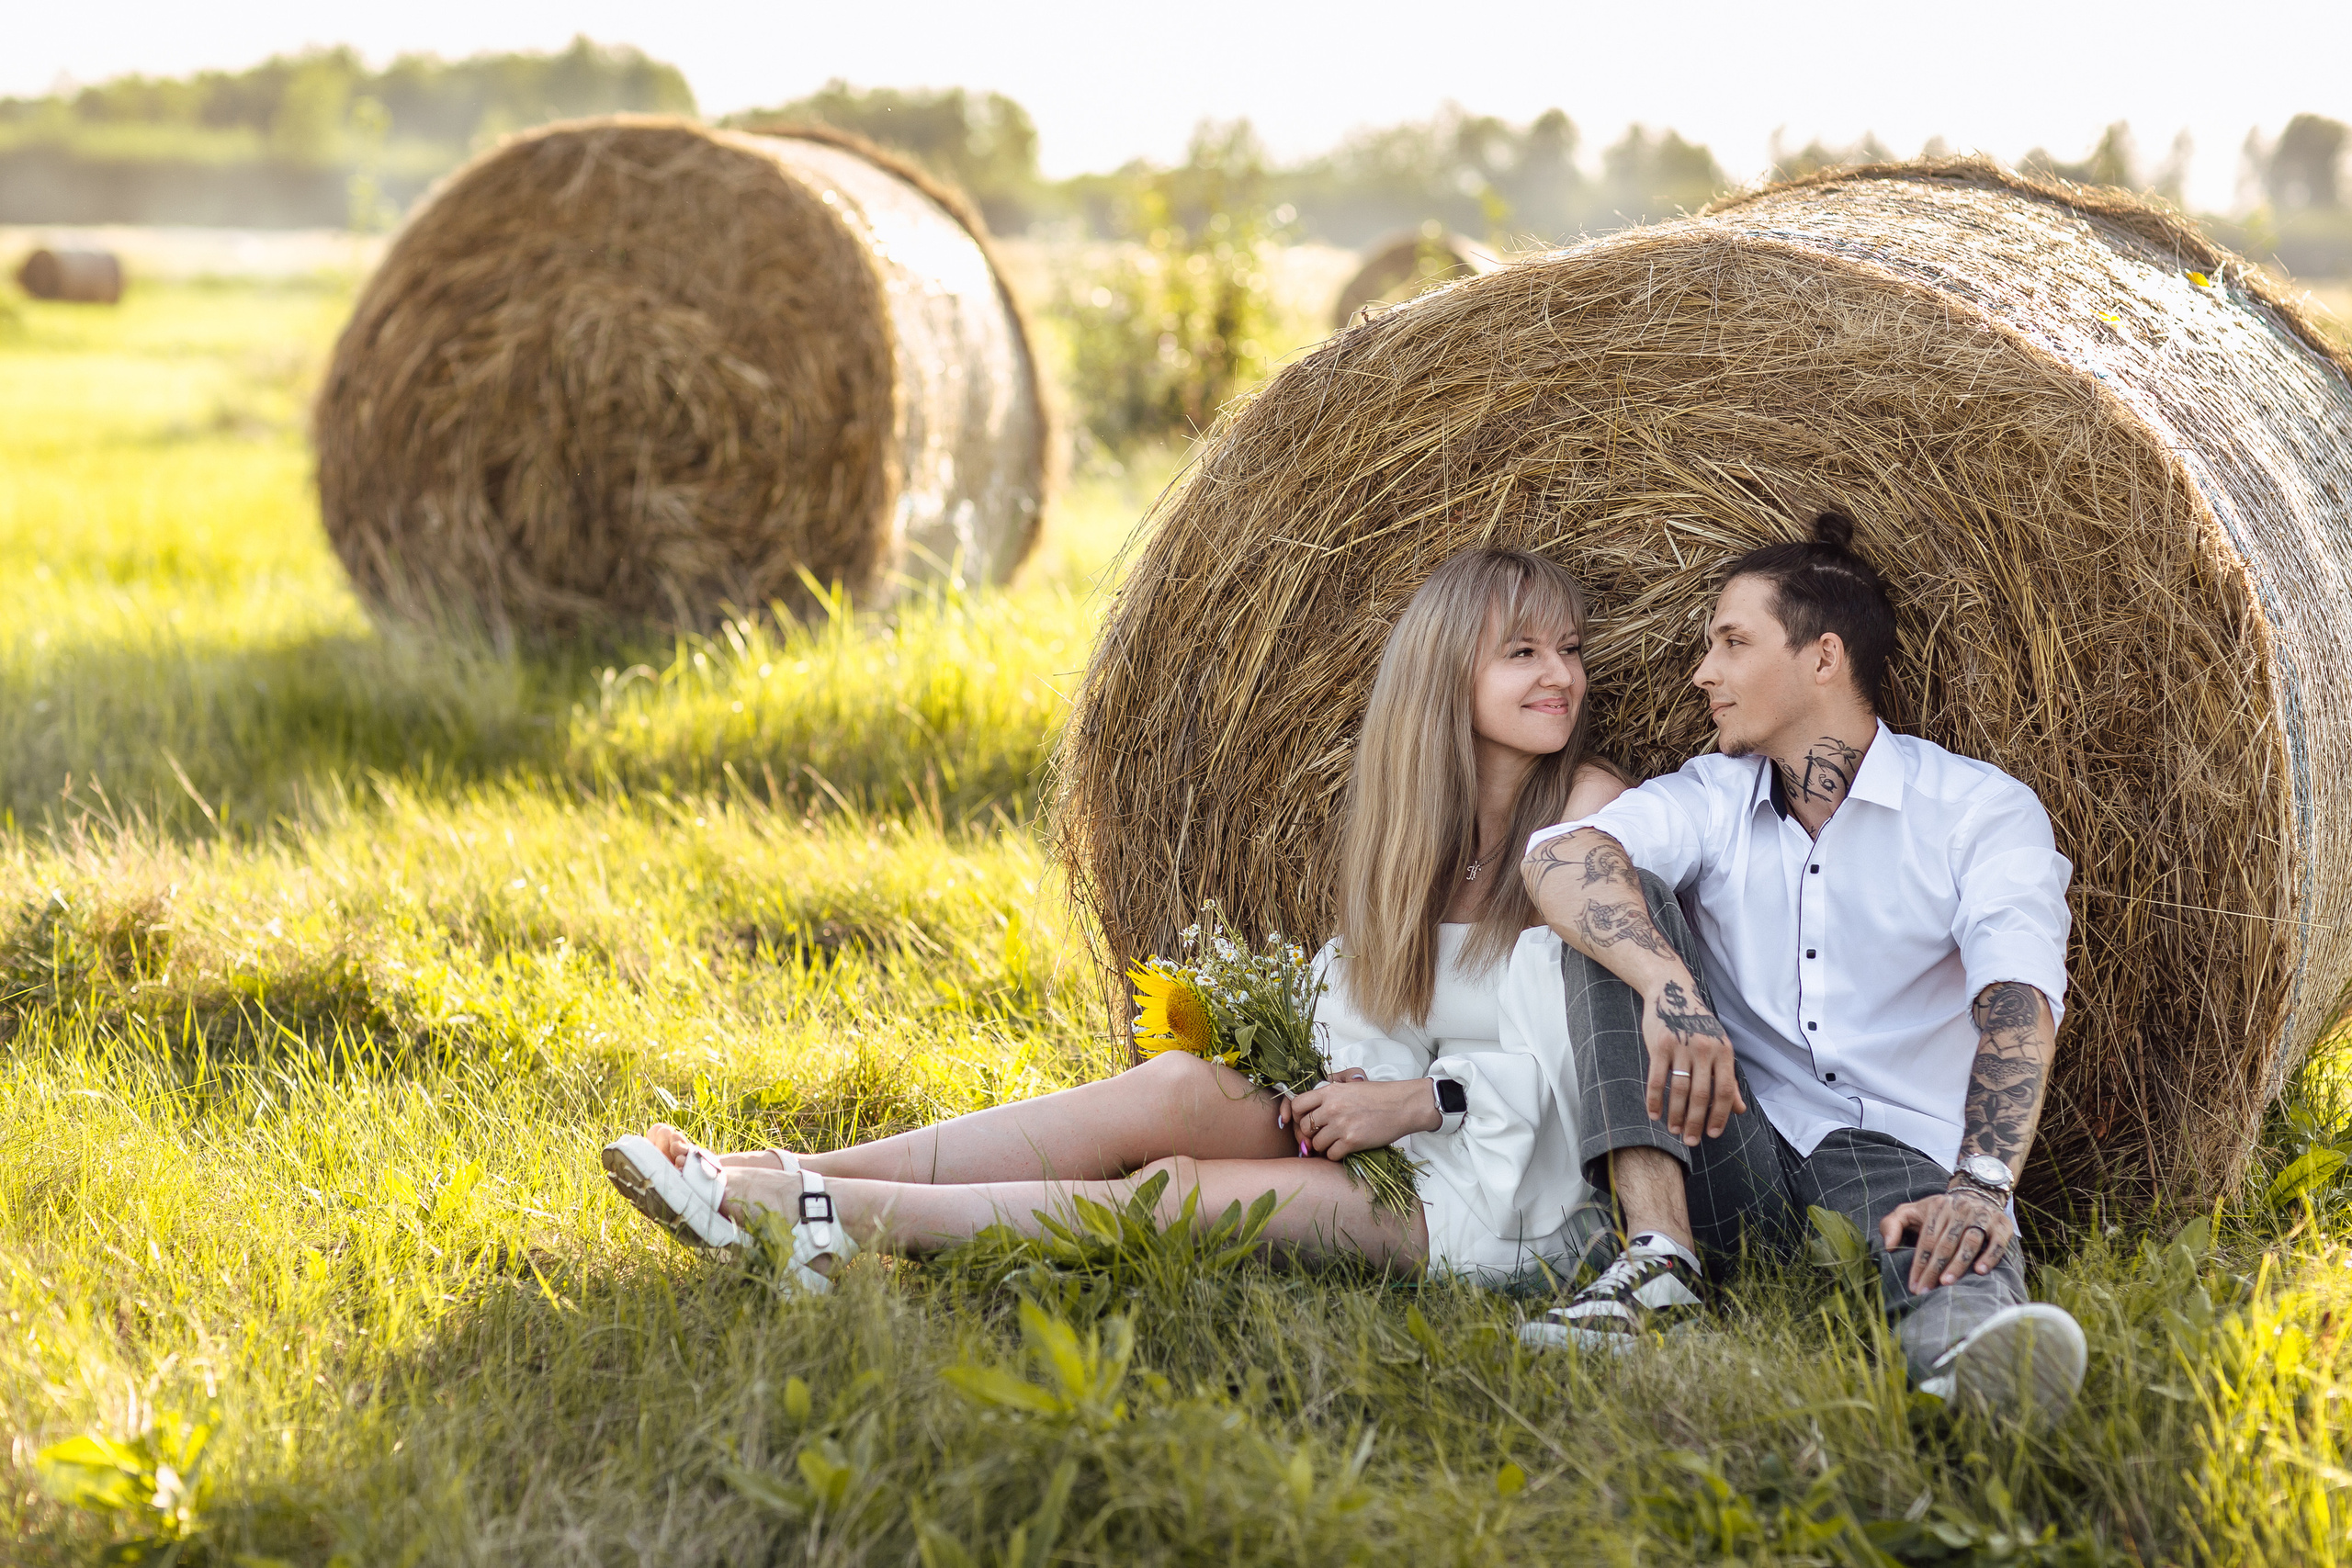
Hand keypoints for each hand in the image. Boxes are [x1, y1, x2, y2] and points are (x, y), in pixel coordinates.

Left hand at [1282, 1075, 1437, 1158]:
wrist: (1401, 1105)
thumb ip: (1328, 1097)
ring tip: (1334, 1143)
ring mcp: (1341, 1125)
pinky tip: (1343, 1149)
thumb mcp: (1349, 1087)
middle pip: (1304, 1127)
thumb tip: (1310, 1114)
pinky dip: (1334, 1155)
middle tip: (1320, 1136)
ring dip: (1323, 1146)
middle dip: (1310, 1134)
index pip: (1297, 1105)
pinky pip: (1330, 1155)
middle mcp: (1331, 1108)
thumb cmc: (1377, 1096)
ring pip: (1316, 1143)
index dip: (1297, 1116)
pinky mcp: (1351, 1141)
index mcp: (1330, 1091)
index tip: (1305, 1121)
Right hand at [1642, 975, 1744, 1143]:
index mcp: (1723, 1052)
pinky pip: (1656, 1079)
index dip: (1720, 1116)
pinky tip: (1654, 1114)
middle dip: (1695, 1122)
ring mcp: (1682, 1046)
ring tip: (1673, 1130)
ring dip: (1675, 1114)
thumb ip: (1728, 1079)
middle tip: (1690, 1140)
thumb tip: (1740, 1110)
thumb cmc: (1698, 1024)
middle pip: (1701, 1094)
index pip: (1725, 1091)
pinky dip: (1654, 1099)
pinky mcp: (1659, 1045)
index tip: (1713, 1134)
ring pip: (1679, 1089)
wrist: (1673, 991)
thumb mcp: (1719, 1048)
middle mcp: (1705, 1049)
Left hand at [1881, 1185, 2014, 1292]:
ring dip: (1958, 1263)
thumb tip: (1888, 1246)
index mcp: (1937, 1208)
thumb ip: (1892, 1224)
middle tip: (1926, 1290)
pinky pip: (1997, 1243)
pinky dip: (1989, 1256)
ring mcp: (1982, 1217)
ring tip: (1947, 1283)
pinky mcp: (2001, 1225)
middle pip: (1946, 1243)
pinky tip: (1980, 1271)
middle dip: (1934, 1269)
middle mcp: (1960, 1211)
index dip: (1919, 1264)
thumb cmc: (1938, 1212)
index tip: (1913, 1285)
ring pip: (1970, 1242)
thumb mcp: (1911, 1211)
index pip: (1927, 1239)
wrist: (1976, 1194)